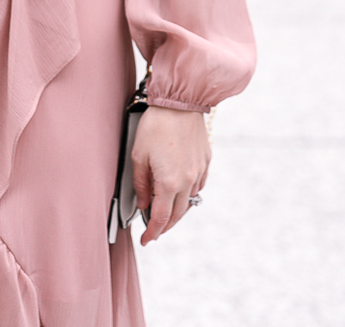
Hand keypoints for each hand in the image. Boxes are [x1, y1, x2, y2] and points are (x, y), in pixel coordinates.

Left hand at [131, 105, 210, 244]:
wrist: (180, 103)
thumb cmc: (155, 125)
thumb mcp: (138, 155)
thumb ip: (140, 184)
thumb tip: (143, 204)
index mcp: (169, 183)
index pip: (161, 218)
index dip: (153, 232)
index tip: (146, 240)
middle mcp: (188, 182)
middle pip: (177, 214)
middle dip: (165, 226)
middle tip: (154, 230)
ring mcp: (199, 172)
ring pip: (189, 202)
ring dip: (178, 210)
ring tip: (165, 211)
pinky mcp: (206, 161)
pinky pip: (198, 186)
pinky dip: (188, 193)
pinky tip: (179, 190)